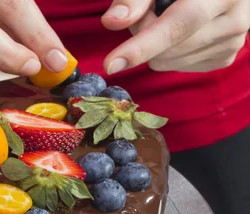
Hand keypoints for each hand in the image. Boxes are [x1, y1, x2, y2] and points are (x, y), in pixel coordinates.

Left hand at [101, 0, 249, 72]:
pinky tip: (178, 32)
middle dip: (144, 36)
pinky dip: (167, 53)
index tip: (111, 64)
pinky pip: (177, 67)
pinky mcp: (224, 58)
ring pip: (168, 63)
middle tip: (148, 12)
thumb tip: (112, 22)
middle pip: (168, 51)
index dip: (142, 46)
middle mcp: (235, 19)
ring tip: (167, 17)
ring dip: (155, 46)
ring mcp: (232, 43)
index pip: (178, 26)